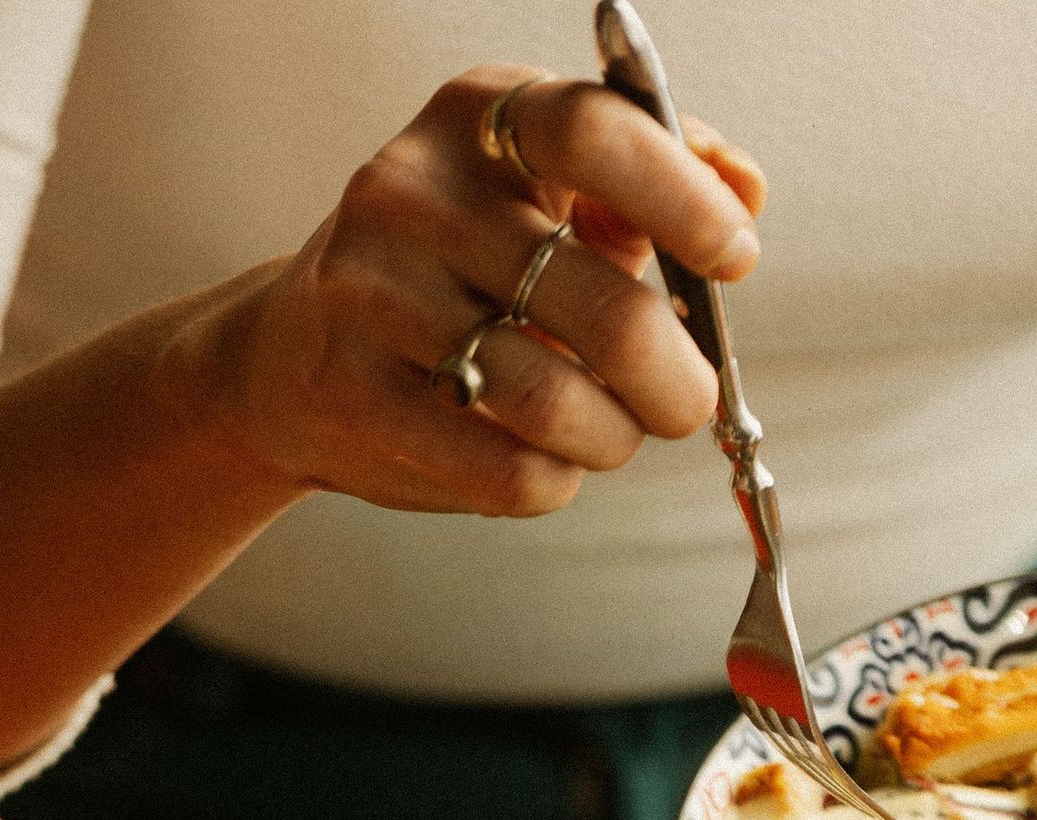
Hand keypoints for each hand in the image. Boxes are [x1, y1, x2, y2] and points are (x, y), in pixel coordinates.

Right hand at [192, 65, 767, 518]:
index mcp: (480, 120)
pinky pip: (508, 471)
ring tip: (610, 433)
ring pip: (557, 405)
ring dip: (614, 440)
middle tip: (685, 401)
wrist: (293, 354)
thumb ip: (644, 184)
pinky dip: (554, 481)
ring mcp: (375, 295)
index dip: (683, 202)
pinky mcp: (356, 395)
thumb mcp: (535, 193)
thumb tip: (743, 191)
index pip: (595, 133)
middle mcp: (417, 194)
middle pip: (604, 309)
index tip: (734, 259)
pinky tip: (544, 460)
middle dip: (675, 381)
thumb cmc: (450, 271)